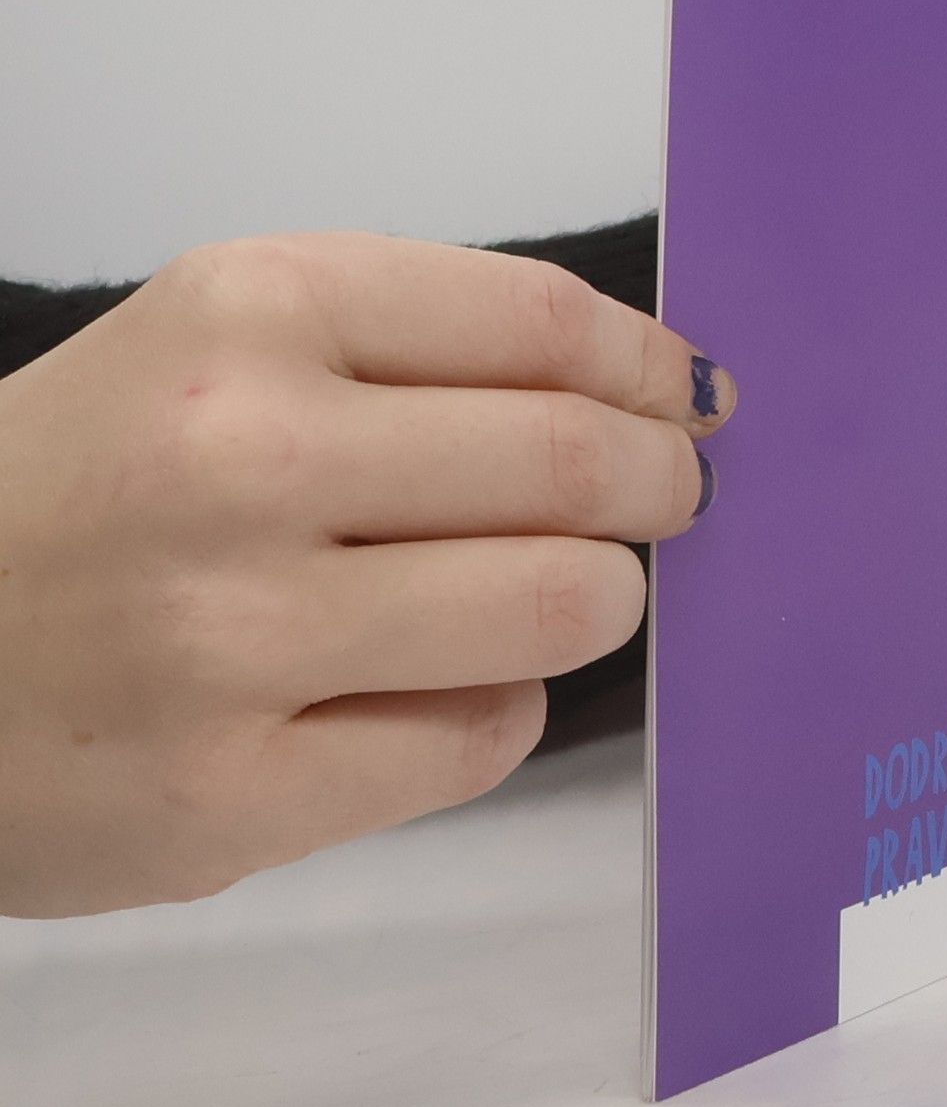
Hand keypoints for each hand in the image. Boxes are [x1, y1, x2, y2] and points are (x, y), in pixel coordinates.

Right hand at [0, 233, 734, 917]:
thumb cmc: (94, 479)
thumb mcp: (225, 342)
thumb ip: (425, 349)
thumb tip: (650, 391)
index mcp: (251, 309)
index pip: (540, 322)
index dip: (650, 364)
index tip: (692, 395)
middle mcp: (241, 458)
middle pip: (575, 464)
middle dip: (661, 484)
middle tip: (670, 495)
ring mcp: (234, 637)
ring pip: (559, 608)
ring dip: (591, 597)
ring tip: (555, 589)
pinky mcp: (232, 797)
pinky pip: (480, 741)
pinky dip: (496, 707)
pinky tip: (437, 686)